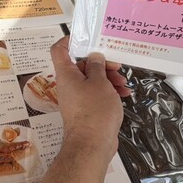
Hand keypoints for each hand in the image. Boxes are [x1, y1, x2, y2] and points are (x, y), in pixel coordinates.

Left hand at [50, 36, 125, 163]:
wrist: (92, 145)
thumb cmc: (94, 111)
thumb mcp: (99, 82)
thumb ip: (97, 66)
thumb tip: (94, 56)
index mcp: (66, 74)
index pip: (59, 50)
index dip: (69, 40)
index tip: (85, 37)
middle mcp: (68, 85)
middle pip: (82, 65)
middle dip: (101, 63)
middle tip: (117, 66)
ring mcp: (77, 98)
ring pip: (91, 80)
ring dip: (108, 78)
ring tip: (123, 83)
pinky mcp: (86, 109)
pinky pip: (96, 94)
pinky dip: (108, 91)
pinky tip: (123, 94)